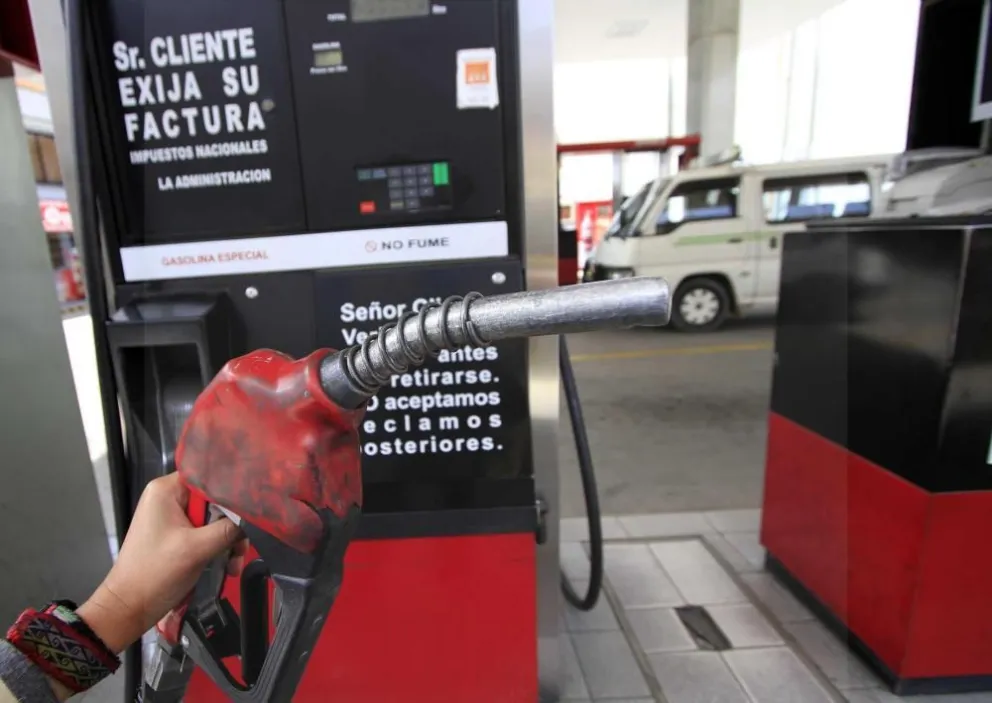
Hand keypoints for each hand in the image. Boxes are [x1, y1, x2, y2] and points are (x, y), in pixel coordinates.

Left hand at [78, 473, 247, 653]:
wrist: (129, 609)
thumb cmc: (156, 573)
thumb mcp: (198, 548)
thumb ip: (230, 529)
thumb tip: (258, 516)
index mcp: (166, 490)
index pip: (209, 476)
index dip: (233, 490)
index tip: (253, 507)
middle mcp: (169, 498)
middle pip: (214, 500)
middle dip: (232, 524)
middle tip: (242, 546)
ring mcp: (173, 517)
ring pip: (213, 519)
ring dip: (228, 541)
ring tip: (234, 563)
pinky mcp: (177, 535)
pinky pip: (206, 533)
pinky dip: (218, 548)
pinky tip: (228, 566)